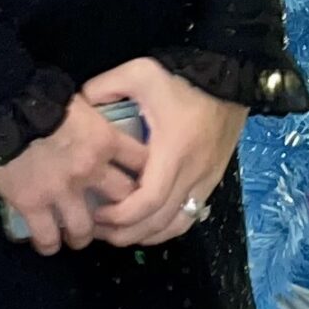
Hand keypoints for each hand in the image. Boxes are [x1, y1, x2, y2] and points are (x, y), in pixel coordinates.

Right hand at [0, 95, 147, 254]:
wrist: (2, 107)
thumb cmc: (39, 97)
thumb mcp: (79, 104)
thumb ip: (92, 122)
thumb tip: (94, 127)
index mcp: (106, 140)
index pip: (141, 162)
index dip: (144, 173)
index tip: (141, 181)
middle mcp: (91, 169)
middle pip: (122, 200)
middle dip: (120, 210)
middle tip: (111, 216)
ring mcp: (62, 190)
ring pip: (85, 227)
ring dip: (83, 235)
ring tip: (78, 237)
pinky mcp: (32, 204)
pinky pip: (46, 235)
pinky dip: (48, 244)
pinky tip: (48, 245)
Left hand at [84, 57, 246, 247]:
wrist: (230, 76)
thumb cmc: (183, 78)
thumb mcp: (139, 73)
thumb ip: (103, 87)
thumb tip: (79, 105)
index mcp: (173, 151)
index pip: (148, 201)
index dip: (119, 215)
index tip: (96, 212)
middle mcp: (193, 172)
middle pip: (159, 221)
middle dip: (125, 233)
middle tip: (97, 230)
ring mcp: (207, 178)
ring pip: (178, 224)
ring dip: (147, 235)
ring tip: (119, 233)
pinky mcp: (213, 179)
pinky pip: (191, 215)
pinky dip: (168, 227)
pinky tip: (148, 226)